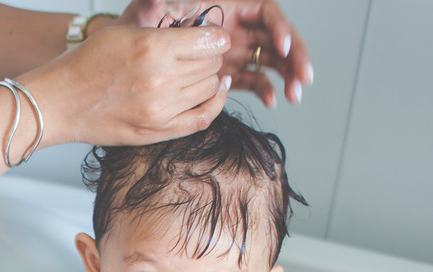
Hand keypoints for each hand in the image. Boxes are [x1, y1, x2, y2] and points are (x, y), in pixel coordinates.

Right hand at [22, 24, 230, 147]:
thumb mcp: (124, 31)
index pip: (211, 40)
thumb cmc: (86, 64)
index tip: (213, 35)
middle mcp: (161, 79)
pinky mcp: (156, 131)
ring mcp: (160, 109)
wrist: (59, 102)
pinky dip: (215, 104)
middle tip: (199, 53)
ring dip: (209, 78)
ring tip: (198, 72)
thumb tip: (196, 33)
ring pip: (209, 89)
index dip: (216, 35)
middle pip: (212, 64)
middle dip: (211, 55)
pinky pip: (203, 119)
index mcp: (153, 47)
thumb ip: (163, 31)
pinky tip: (215, 94)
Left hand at [109, 0, 312, 107]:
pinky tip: (273, 101)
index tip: (282, 45)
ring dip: (287, 75)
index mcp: (227, 7)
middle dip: (294, 55)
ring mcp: (235, 51)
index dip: (278, 27)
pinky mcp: (229, 72)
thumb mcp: (151, 9)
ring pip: (270, 60)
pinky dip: (265, 90)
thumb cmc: (140, 26)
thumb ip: (162, 2)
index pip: (264, 13)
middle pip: (276, 38)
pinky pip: (253, 80)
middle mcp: (236, 28)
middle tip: (304, 76)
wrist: (128, 56)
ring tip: (295, 94)